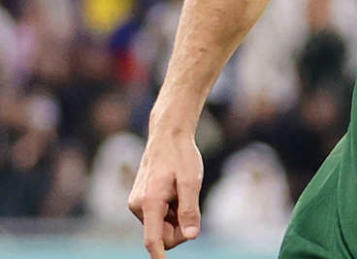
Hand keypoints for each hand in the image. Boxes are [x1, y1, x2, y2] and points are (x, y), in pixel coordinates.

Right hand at [128, 130, 203, 257]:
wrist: (167, 137)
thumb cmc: (181, 157)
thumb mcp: (191, 182)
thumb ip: (190, 210)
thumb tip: (191, 236)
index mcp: (149, 203)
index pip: (152, 240)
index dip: (159, 257)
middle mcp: (138, 207)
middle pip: (162, 236)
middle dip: (179, 228)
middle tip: (190, 204)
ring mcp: (137, 204)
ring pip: (162, 227)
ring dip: (176, 217)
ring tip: (181, 192)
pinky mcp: (140, 202)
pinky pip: (159, 218)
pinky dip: (171, 211)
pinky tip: (175, 192)